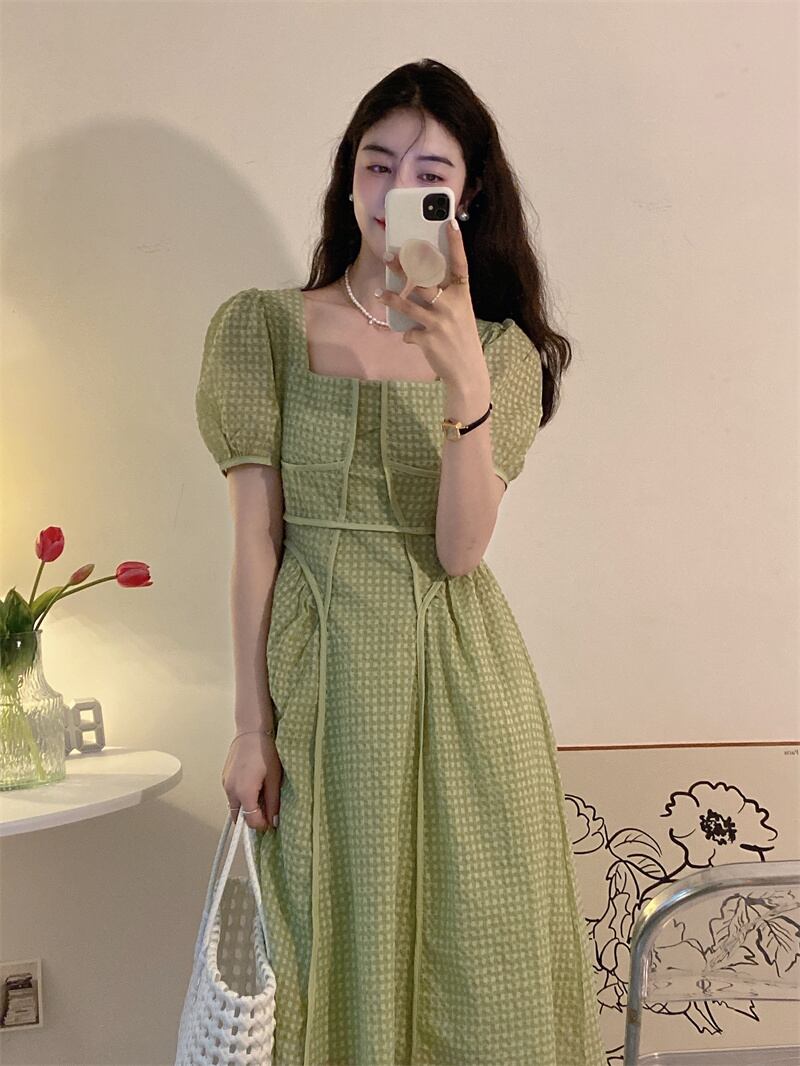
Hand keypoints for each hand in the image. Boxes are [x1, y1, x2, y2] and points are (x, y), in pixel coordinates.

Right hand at [221, 730, 282, 833]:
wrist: (251, 731)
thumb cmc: (265, 751)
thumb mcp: (274, 778)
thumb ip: (273, 801)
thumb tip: (273, 820)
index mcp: (244, 792)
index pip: (251, 821)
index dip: (262, 825)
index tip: (271, 822)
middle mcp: (231, 790)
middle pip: (240, 816)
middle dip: (252, 818)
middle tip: (266, 812)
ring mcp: (225, 784)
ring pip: (234, 806)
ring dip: (246, 808)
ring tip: (261, 797)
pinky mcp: (224, 778)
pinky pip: (232, 795)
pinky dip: (241, 797)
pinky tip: (253, 788)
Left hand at [379, 222, 485, 389]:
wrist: (467, 372)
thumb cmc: (462, 339)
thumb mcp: (461, 315)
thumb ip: (445, 299)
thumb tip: (418, 285)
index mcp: (463, 296)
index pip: (460, 264)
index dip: (456, 244)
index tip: (449, 223)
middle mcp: (452, 306)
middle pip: (424, 280)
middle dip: (404, 267)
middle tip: (389, 256)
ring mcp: (440, 323)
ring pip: (408, 305)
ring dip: (392, 298)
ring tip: (381, 293)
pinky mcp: (428, 340)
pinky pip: (409, 332)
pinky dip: (407, 335)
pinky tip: (410, 337)